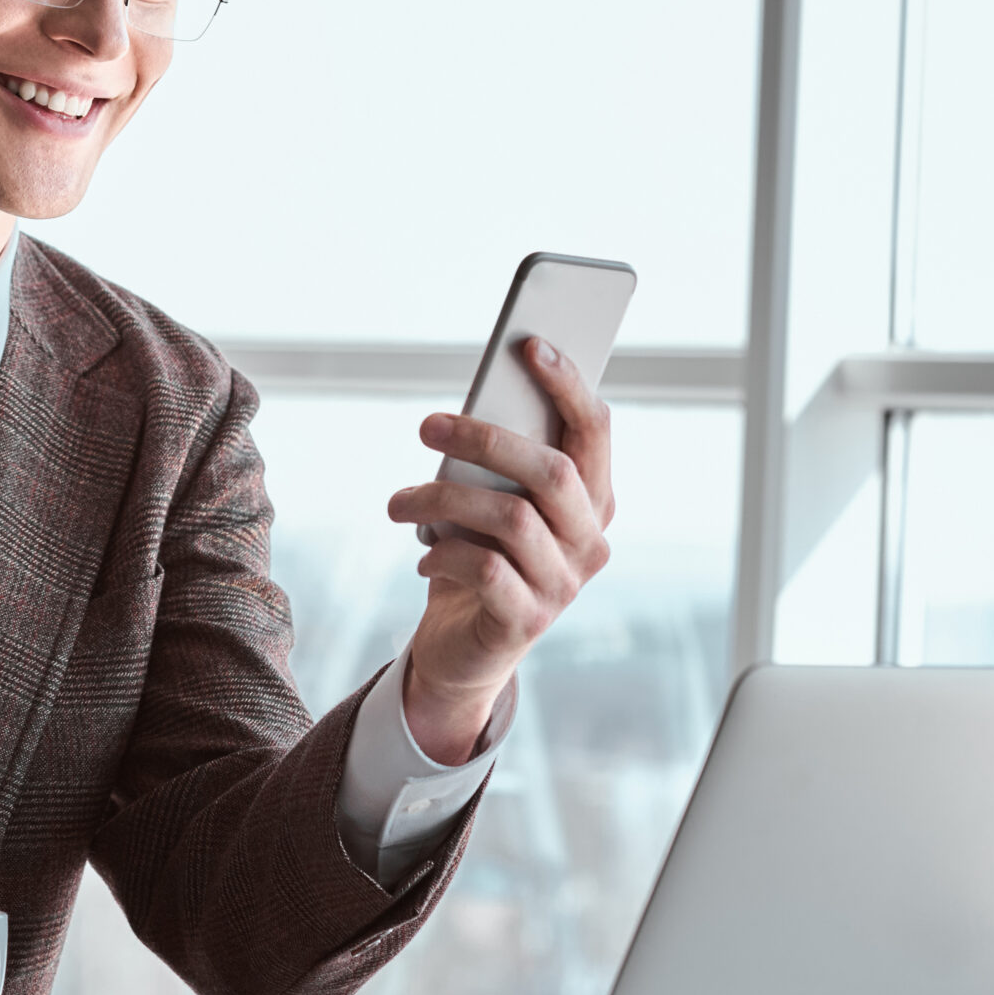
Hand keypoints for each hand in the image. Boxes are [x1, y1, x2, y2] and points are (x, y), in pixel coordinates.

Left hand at [384, 336, 615, 763]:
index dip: (568, 385)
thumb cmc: (477, 557)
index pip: (595, 431)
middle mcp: (590, 540)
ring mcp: (565, 584)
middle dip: (486, 439)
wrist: (464, 650)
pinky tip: (421, 555)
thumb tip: (470, 410)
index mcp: (592, 500)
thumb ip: (495, 464)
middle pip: (553, 472)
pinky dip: (442, 553)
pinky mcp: (528, 620)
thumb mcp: (489, 504)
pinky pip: (484, 568)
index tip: (527, 344)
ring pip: (511, 518)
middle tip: (427, 426)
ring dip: (442, 499)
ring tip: (399, 503)